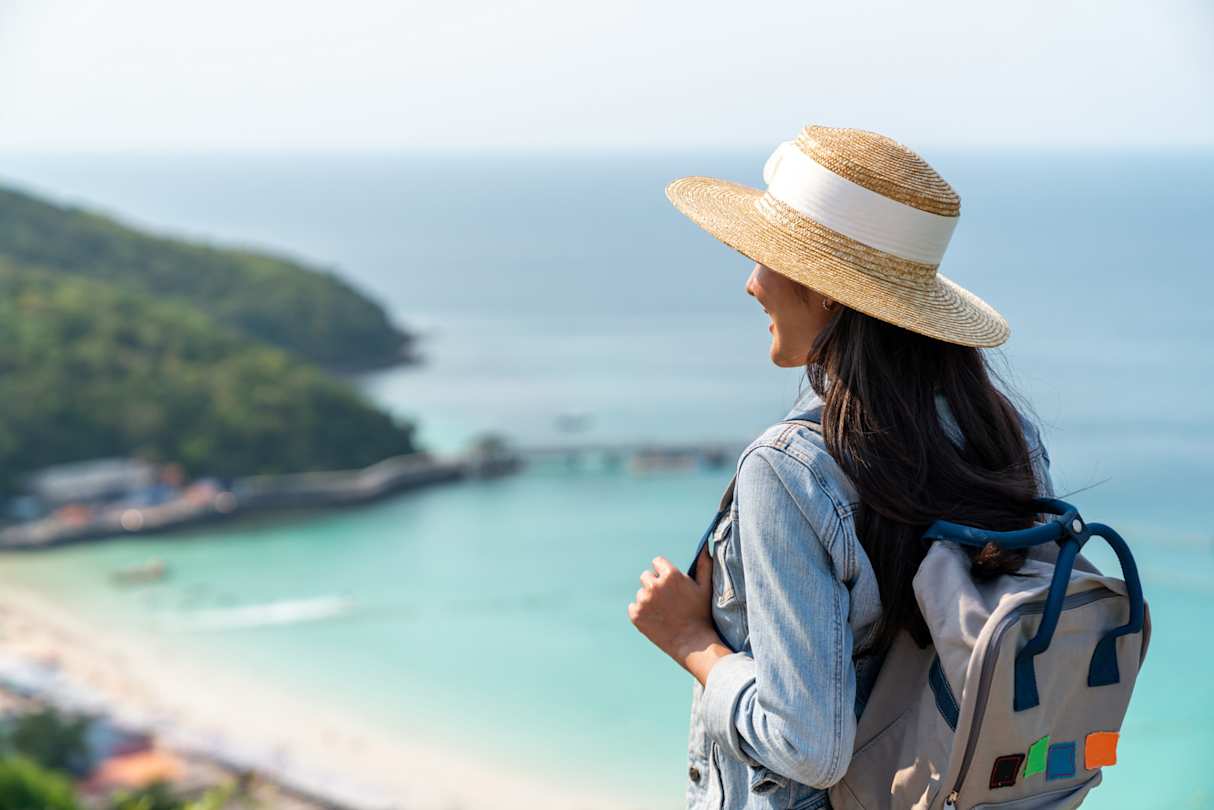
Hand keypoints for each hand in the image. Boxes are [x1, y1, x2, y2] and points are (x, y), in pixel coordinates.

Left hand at [628, 547, 730, 683]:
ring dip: (649, 600)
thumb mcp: (705, 587)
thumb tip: (705, 546)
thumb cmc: (701, 614)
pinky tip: (655, 620)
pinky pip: (633, 607)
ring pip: (641, 593)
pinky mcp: (636, 615)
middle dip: (655, 585)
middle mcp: (654, 585)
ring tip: (664, 613)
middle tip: (668, 601)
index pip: (657, 562)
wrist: (692, 643)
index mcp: (670, 575)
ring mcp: (643, 600)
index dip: (664, 573)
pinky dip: (641, 612)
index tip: (671, 585)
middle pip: (646, 576)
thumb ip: (704, 564)